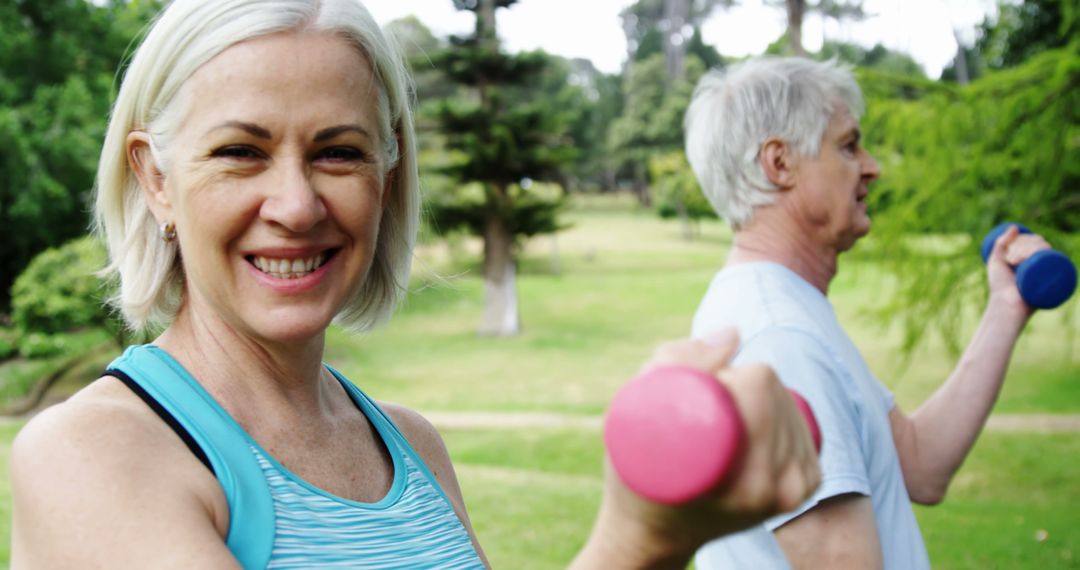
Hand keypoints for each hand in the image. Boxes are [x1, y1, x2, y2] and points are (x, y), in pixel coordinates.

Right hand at [572, 331, 820, 568]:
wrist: (654, 534)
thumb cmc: (635, 475)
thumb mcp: (634, 414)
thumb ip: (679, 361)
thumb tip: (735, 333)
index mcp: (750, 480)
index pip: (759, 385)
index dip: (720, 372)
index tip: (686, 392)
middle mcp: (782, 489)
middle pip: (775, 388)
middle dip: (735, 379)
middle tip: (696, 406)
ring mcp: (796, 490)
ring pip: (788, 400)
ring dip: (753, 394)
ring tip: (716, 418)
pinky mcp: (803, 486)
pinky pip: (798, 422)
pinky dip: (773, 409)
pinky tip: (750, 419)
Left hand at [986, 225, 1051, 315]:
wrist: (1005, 305)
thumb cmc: (1000, 286)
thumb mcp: (997, 261)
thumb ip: (1001, 243)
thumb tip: (1015, 227)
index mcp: (1034, 259)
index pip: (1036, 242)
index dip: (1023, 240)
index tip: (1008, 251)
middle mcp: (1043, 264)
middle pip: (1041, 245)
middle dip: (1024, 246)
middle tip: (1010, 260)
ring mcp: (1049, 273)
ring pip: (1047, 251)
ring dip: (1030, 250)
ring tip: (1015, 262)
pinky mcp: (1055, 283)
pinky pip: (1059, 266)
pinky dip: (1048, 257)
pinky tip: (1038, 257)